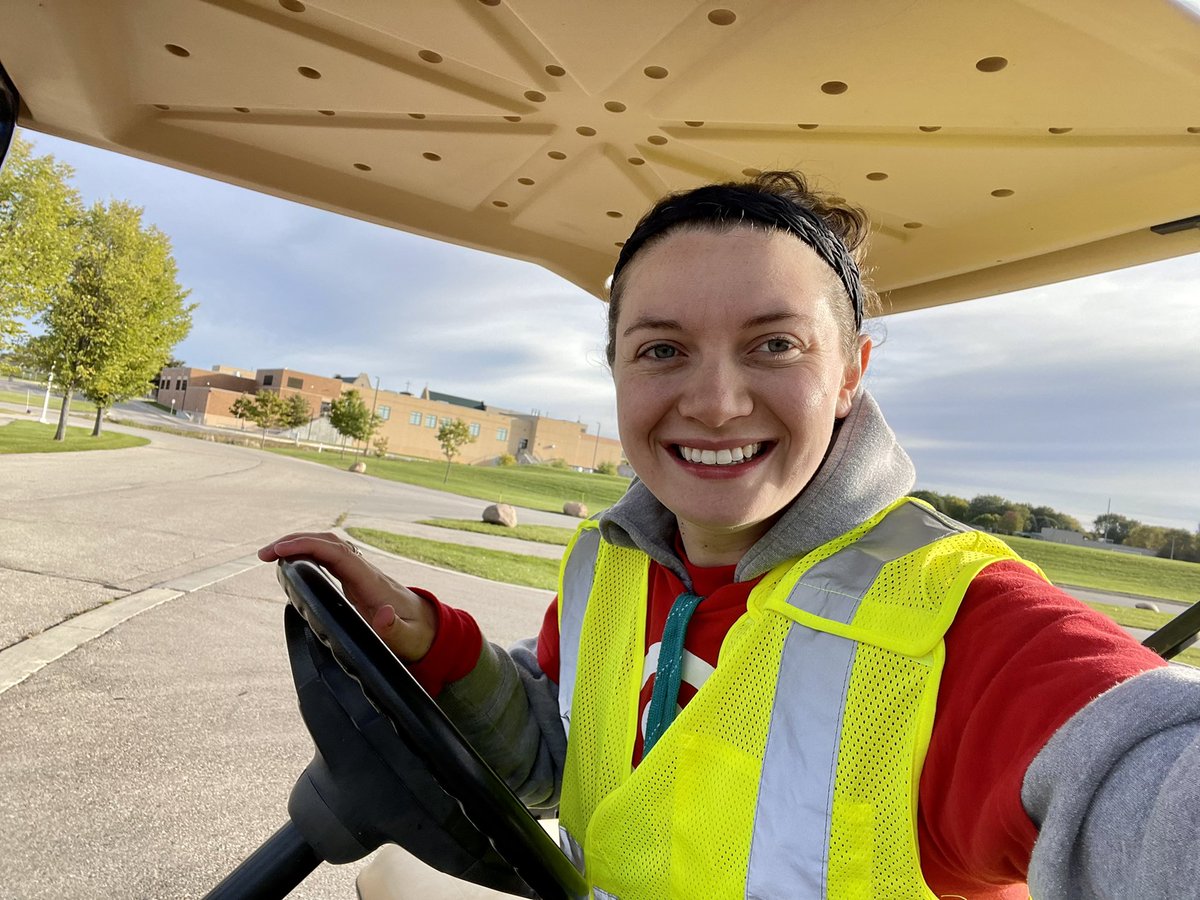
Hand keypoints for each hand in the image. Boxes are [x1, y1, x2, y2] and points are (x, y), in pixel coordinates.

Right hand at [257, 532, 436, 661]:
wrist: (431, 630)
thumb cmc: (417, 636)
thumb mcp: (408, 639)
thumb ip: (394, 630)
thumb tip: (383, 614)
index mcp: (372, 582)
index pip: (337, 553)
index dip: (308, 547)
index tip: (281, 551)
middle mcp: (364, 572)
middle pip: (328, 543)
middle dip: (296, 541)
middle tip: (264, 554)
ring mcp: (360, 574)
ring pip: (328, 548)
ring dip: (300, 545)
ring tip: (270, 555)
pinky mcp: (356, 581)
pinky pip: (329, 559)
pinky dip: (308, 555)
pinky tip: (291, 563)